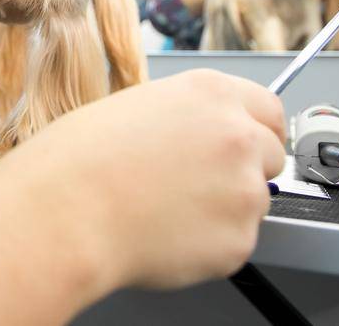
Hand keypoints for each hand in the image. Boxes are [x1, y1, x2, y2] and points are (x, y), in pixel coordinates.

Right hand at [0, 69, 285, 293]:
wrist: (67, 212)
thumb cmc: (82, 159)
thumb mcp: (138, 106)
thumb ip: (187, 117)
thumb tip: (199, 137)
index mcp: (212, 93)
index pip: (269, 110)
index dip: (255, 131)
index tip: (246, 146)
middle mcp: (238, 134)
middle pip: (271, 156)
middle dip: (243, 171)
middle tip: (198, 185)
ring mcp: (244, 189)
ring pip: (254, 203)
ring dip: (225, 210)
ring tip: (168, 210)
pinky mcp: (239, 240)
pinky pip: (235, 244)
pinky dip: (209, 246)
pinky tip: (168, 235)